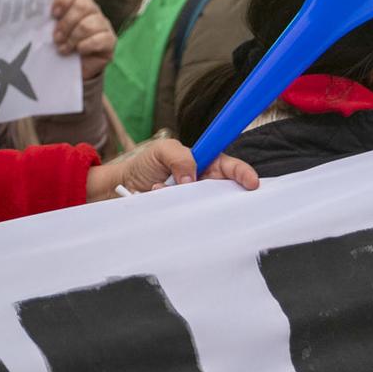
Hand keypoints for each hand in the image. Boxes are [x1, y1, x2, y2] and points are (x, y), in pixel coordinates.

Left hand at [49, 0, 114, 81]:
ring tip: (63, 48)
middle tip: (56, 37)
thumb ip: (45, 19)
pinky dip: (87, 45)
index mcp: (75, 2)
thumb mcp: (48, 30)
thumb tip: (33, 11)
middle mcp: (91, 10)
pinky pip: (101, 38)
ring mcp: (103, 24)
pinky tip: (78, 51)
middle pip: (83, 5)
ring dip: (73, 38)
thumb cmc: (57, 45)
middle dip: (66, 23)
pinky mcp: (110, 40)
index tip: (53, 13)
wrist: (70, 69)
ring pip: (89, 23)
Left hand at [85, 138, 258, 201]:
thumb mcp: (162, 150)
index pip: (231, 167)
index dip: (244, 173)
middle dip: (225, 196)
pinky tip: (160, 202)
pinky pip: (191, 221)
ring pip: (209, 209)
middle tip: (208, 196)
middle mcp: (205, 185)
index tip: (251, 182)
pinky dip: (178, 214)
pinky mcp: (184, 218)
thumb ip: (179, 157)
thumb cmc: (145, 165)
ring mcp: (195, 203)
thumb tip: (191, 178)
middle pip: (227, 192)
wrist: (121, 186)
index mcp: (206, 164)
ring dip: (190, 202)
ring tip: (165, 190)